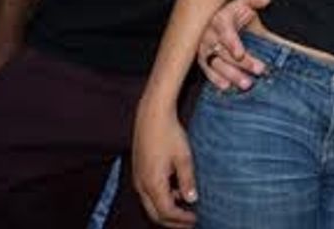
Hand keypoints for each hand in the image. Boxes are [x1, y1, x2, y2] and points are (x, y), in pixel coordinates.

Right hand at [132, 105, 197, 227]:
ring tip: (186, 207)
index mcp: (153, 183)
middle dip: (172, 221)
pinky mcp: (138, 171)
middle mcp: (141, 184)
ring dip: (167, 209)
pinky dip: (162, 198)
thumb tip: (192, 199)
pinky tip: (176, 191)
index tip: (195, 219)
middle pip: (155, 213)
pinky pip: (148, 193)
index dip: (181, 219)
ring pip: (151, 204)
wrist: (151, 115)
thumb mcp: (184, 157)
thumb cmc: (169, 134)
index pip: (166, 212)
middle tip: (190, 221)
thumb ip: (187, 181)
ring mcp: (138, 178)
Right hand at [196, 0, 268, 90]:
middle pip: (224, 52)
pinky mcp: (203, 60)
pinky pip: (207, 71)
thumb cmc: (234, 12)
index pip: (225, 33)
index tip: (240, 53)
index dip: (232, 44)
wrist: (218, 19)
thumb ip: (254, 0)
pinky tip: (227, 87)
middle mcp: (209, 35)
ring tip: (247, 84)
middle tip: (259, 70)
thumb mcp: (245, 2)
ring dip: (231, 75)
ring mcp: (205, 49)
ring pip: (216, 64)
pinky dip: (216, 80)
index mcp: (220, 20)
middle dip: (242, 63)